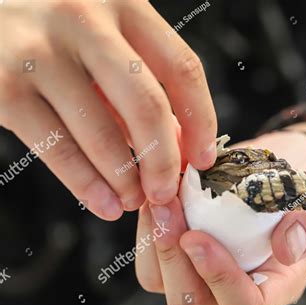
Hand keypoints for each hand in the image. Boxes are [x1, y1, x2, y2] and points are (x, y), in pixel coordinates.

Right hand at [0, 0, 216, 219]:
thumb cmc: (58, 35)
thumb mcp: (106, 43)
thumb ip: (140, 87)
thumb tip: (177, 146)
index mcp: (123, 6)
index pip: (182, 68)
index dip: (201, 121)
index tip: (204, 158)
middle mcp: (84, 20)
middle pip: (146, 104)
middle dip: (163, 160)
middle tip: (166, 192)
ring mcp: (40, 52)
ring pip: (101, 132)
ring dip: (125, 180)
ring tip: (134, 201)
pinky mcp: (4, 87)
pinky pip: (58, 148)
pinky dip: (86, 184)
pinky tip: (104, 202)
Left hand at [135, 131, 305, 304]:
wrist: (287, 164)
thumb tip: (287, 248)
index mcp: (274, 284)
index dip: (219, 279)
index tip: (196, 236)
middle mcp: (237, 287)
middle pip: (193, 304)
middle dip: (172, 258)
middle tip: (165, 207)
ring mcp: (207, 271)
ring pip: (164, 283)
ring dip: (154, 243)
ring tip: (158, 200)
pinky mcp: (187, 252)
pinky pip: (155, 258)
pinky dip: (150, 229)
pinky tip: (157, 196)